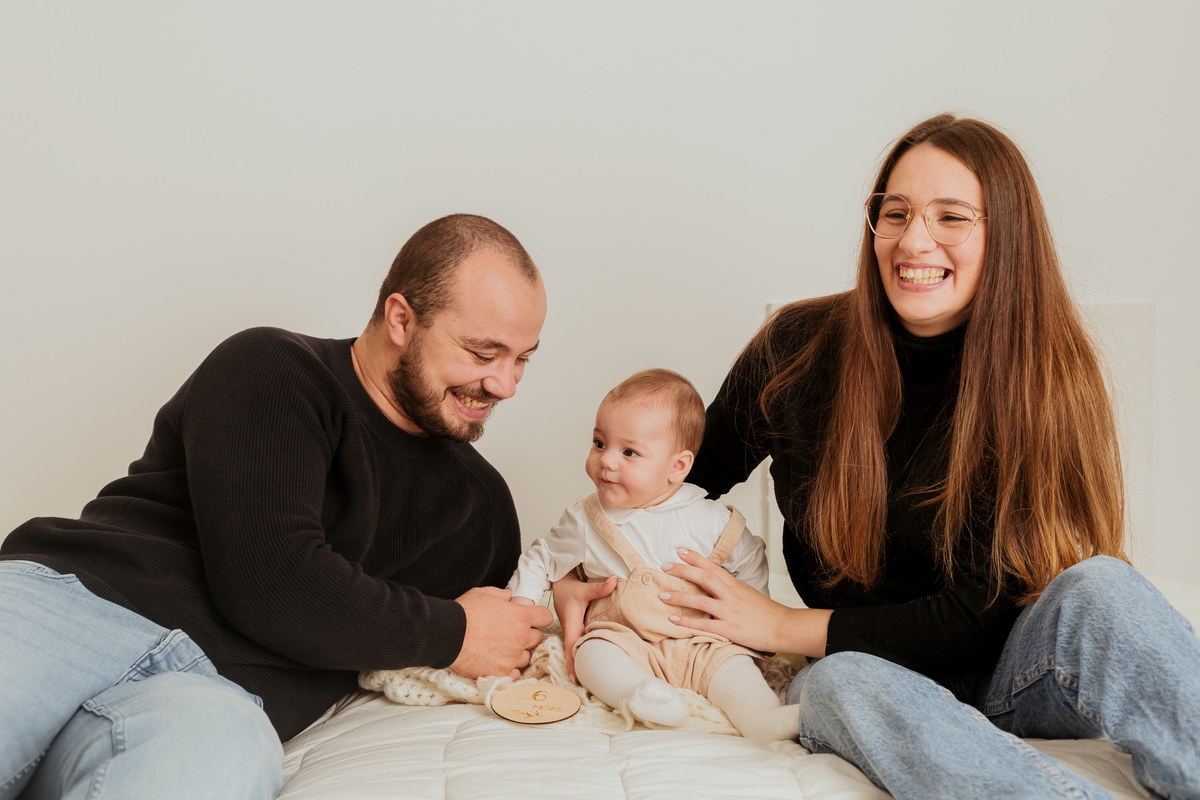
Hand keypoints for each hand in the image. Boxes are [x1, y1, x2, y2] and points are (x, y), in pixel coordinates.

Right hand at [450, 586, 552, 679]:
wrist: (448, 635)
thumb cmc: (465, 613)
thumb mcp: (483, 594)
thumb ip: (501, 595)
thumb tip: (508, 597)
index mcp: (520, 617)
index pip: (545, 617)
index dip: (539, 616)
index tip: (532, 618)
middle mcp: (520, 638)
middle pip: (537, 638)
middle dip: (528, 634)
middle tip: (513, 632)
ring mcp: (511, 657)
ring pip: (527, 657)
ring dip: (519, 653)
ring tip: (504, 648)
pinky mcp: (501, 672)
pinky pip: (514, 673)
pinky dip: (509, 669)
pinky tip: (499, 661)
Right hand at [551, 572, 615, 680]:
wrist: (557, 582)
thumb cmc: (567, 587)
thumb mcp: (583, 588)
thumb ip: (599, 588)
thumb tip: (614, 582)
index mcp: (571, 623)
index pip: (572, 646)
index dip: (573, 663)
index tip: (576, 678)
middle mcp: (570, 629)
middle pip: (574, 653)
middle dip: (579, 669)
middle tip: (588, 685)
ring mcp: (573, 629)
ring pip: (576, 649)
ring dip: (581, 662)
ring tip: (590, 679)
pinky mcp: (576, 627)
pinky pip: (579, 643)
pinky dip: (584, 652)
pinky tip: (591, 661)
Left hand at [661, 549, 830, 656]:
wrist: (783, 627)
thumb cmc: (766, 612)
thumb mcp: (748, 592)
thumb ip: (730, 587)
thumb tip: (715, 583)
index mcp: (735, 584)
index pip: (711, 566)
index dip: (694, 557)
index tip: (679, 550)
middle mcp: (730, 594)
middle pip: (703, 577)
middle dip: (682, 570)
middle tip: (664, 566)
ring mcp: (729, 611)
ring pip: (700, 600)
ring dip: (679, 596)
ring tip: (662, 595)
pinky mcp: (729, 628)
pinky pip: (704, 624)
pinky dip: (687, 622)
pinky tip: (674, 620)